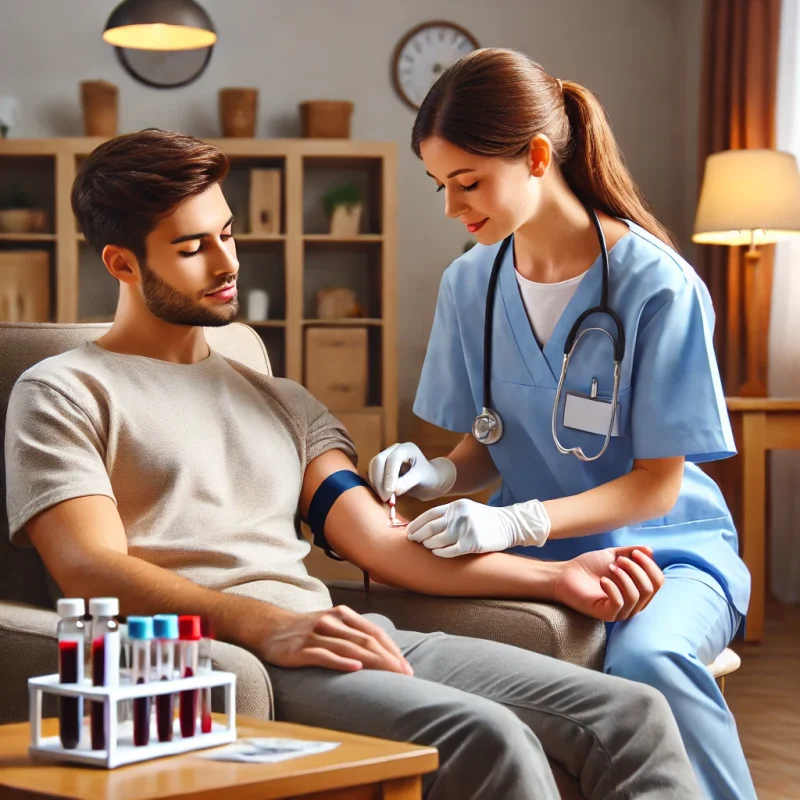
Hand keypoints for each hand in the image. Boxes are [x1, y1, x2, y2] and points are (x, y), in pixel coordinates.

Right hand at [259, 605, 413, 674]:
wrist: (268, 628)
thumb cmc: (306, 631)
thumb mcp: (332, 626)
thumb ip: (353, 634)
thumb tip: (382, 653)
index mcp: (343, 615)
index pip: (374, 632)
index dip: (392, 650)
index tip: (406, 668)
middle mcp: (332, 622)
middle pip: (366, 640)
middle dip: (388, 659)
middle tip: (404, 676)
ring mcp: (316, 635)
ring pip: (349, 648)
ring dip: (372, 662)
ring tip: (389, 676)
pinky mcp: (300, 649)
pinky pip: (324, 655)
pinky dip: (341, 662)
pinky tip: (355, 669)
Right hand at [368, 442, 455, 501]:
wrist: (430, 480)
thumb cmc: (429, 478)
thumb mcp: (421, 479)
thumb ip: (408, 483)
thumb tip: (393, 490)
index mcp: (406, 448)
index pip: (392, 460)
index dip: (388, 477)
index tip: (389, 494)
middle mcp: (395, 449)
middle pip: (378, 461)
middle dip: (379, 480)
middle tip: (384, 498)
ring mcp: (387, 456)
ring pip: (373, 467)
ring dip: (376, 483)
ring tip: (384, 497)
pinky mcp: (383, 465)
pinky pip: (373, 472)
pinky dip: (375, 483)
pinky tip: (381, 493)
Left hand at [406, 498, 549, 557]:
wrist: (510, 524)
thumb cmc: (486, 519)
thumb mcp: (467, 509)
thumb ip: (450, 514)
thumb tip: (427, 526)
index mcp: (456, 506)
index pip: (429, 515)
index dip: (416, 524)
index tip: (409, 531)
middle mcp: (459, 515)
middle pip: (430, 528)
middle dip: (418, 535)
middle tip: (412, 541)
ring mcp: (466, 529)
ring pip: (438, 540)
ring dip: (428, 545)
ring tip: (426, 547)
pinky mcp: (473, 543)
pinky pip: (450, 551)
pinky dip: (440, 553)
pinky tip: (436, 553)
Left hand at [553, 547, 663, 621]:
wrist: (565, 574)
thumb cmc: (589, 566)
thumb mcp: (614, 555)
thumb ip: (632, 553)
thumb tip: (650, 550)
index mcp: (638, 591)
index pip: (657, 582)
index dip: (649, 565)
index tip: (635, 552)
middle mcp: (633, 604)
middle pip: (650, 589)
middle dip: (636, 569)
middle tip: (619, 560)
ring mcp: (620, 611)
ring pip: (636, 596)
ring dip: (624, 577)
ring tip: (609, 567)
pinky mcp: (606, 614)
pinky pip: (619, 603)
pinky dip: (613, 588)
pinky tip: (602, 580)